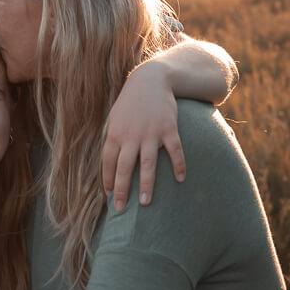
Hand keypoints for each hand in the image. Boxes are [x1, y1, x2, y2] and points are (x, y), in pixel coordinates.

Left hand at [101, 60, 185, 210]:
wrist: (150, 80)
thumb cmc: (130, 103)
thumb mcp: (114, 118)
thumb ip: (111, 138)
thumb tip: (108, 162)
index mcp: (115, 133)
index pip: (108, 162)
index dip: (108, 180)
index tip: (110, 196)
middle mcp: (131, 135)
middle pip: (125, 167)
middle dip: (122, 190)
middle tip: (121, 209)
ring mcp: (150, 133)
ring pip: (148, 164)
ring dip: (147, 184)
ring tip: (146, 203)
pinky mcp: (168, 129)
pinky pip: (174, 150)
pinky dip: (178, 165)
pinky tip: (181, 179)